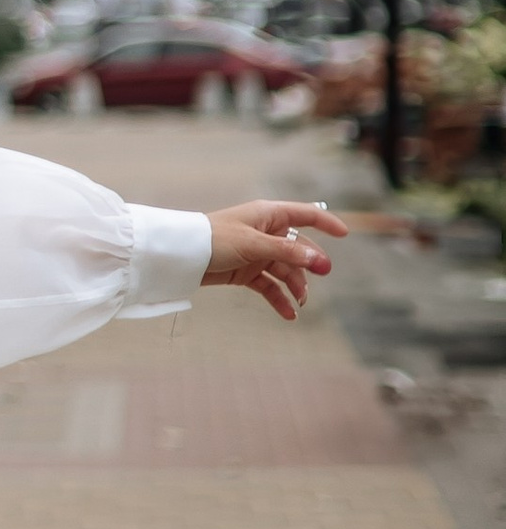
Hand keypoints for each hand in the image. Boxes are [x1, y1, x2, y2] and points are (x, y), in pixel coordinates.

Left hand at [201, 196, 346, 323]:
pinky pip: (270, 285)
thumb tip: (317, 258)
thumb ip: (285, 251)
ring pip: (286, 270)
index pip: (304, 214)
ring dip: (296, 286)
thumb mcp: (253, 244)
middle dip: (310, 262)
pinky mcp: (247, 271)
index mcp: (268, 216)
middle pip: (298, 247)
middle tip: (321, 275)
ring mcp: (257, 253)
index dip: (325, 222)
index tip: (345, 233)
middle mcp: (265, 233)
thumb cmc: (214, 239)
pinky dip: (279, 299)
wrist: (182, 255)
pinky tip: (289, 314)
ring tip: (301, 302)